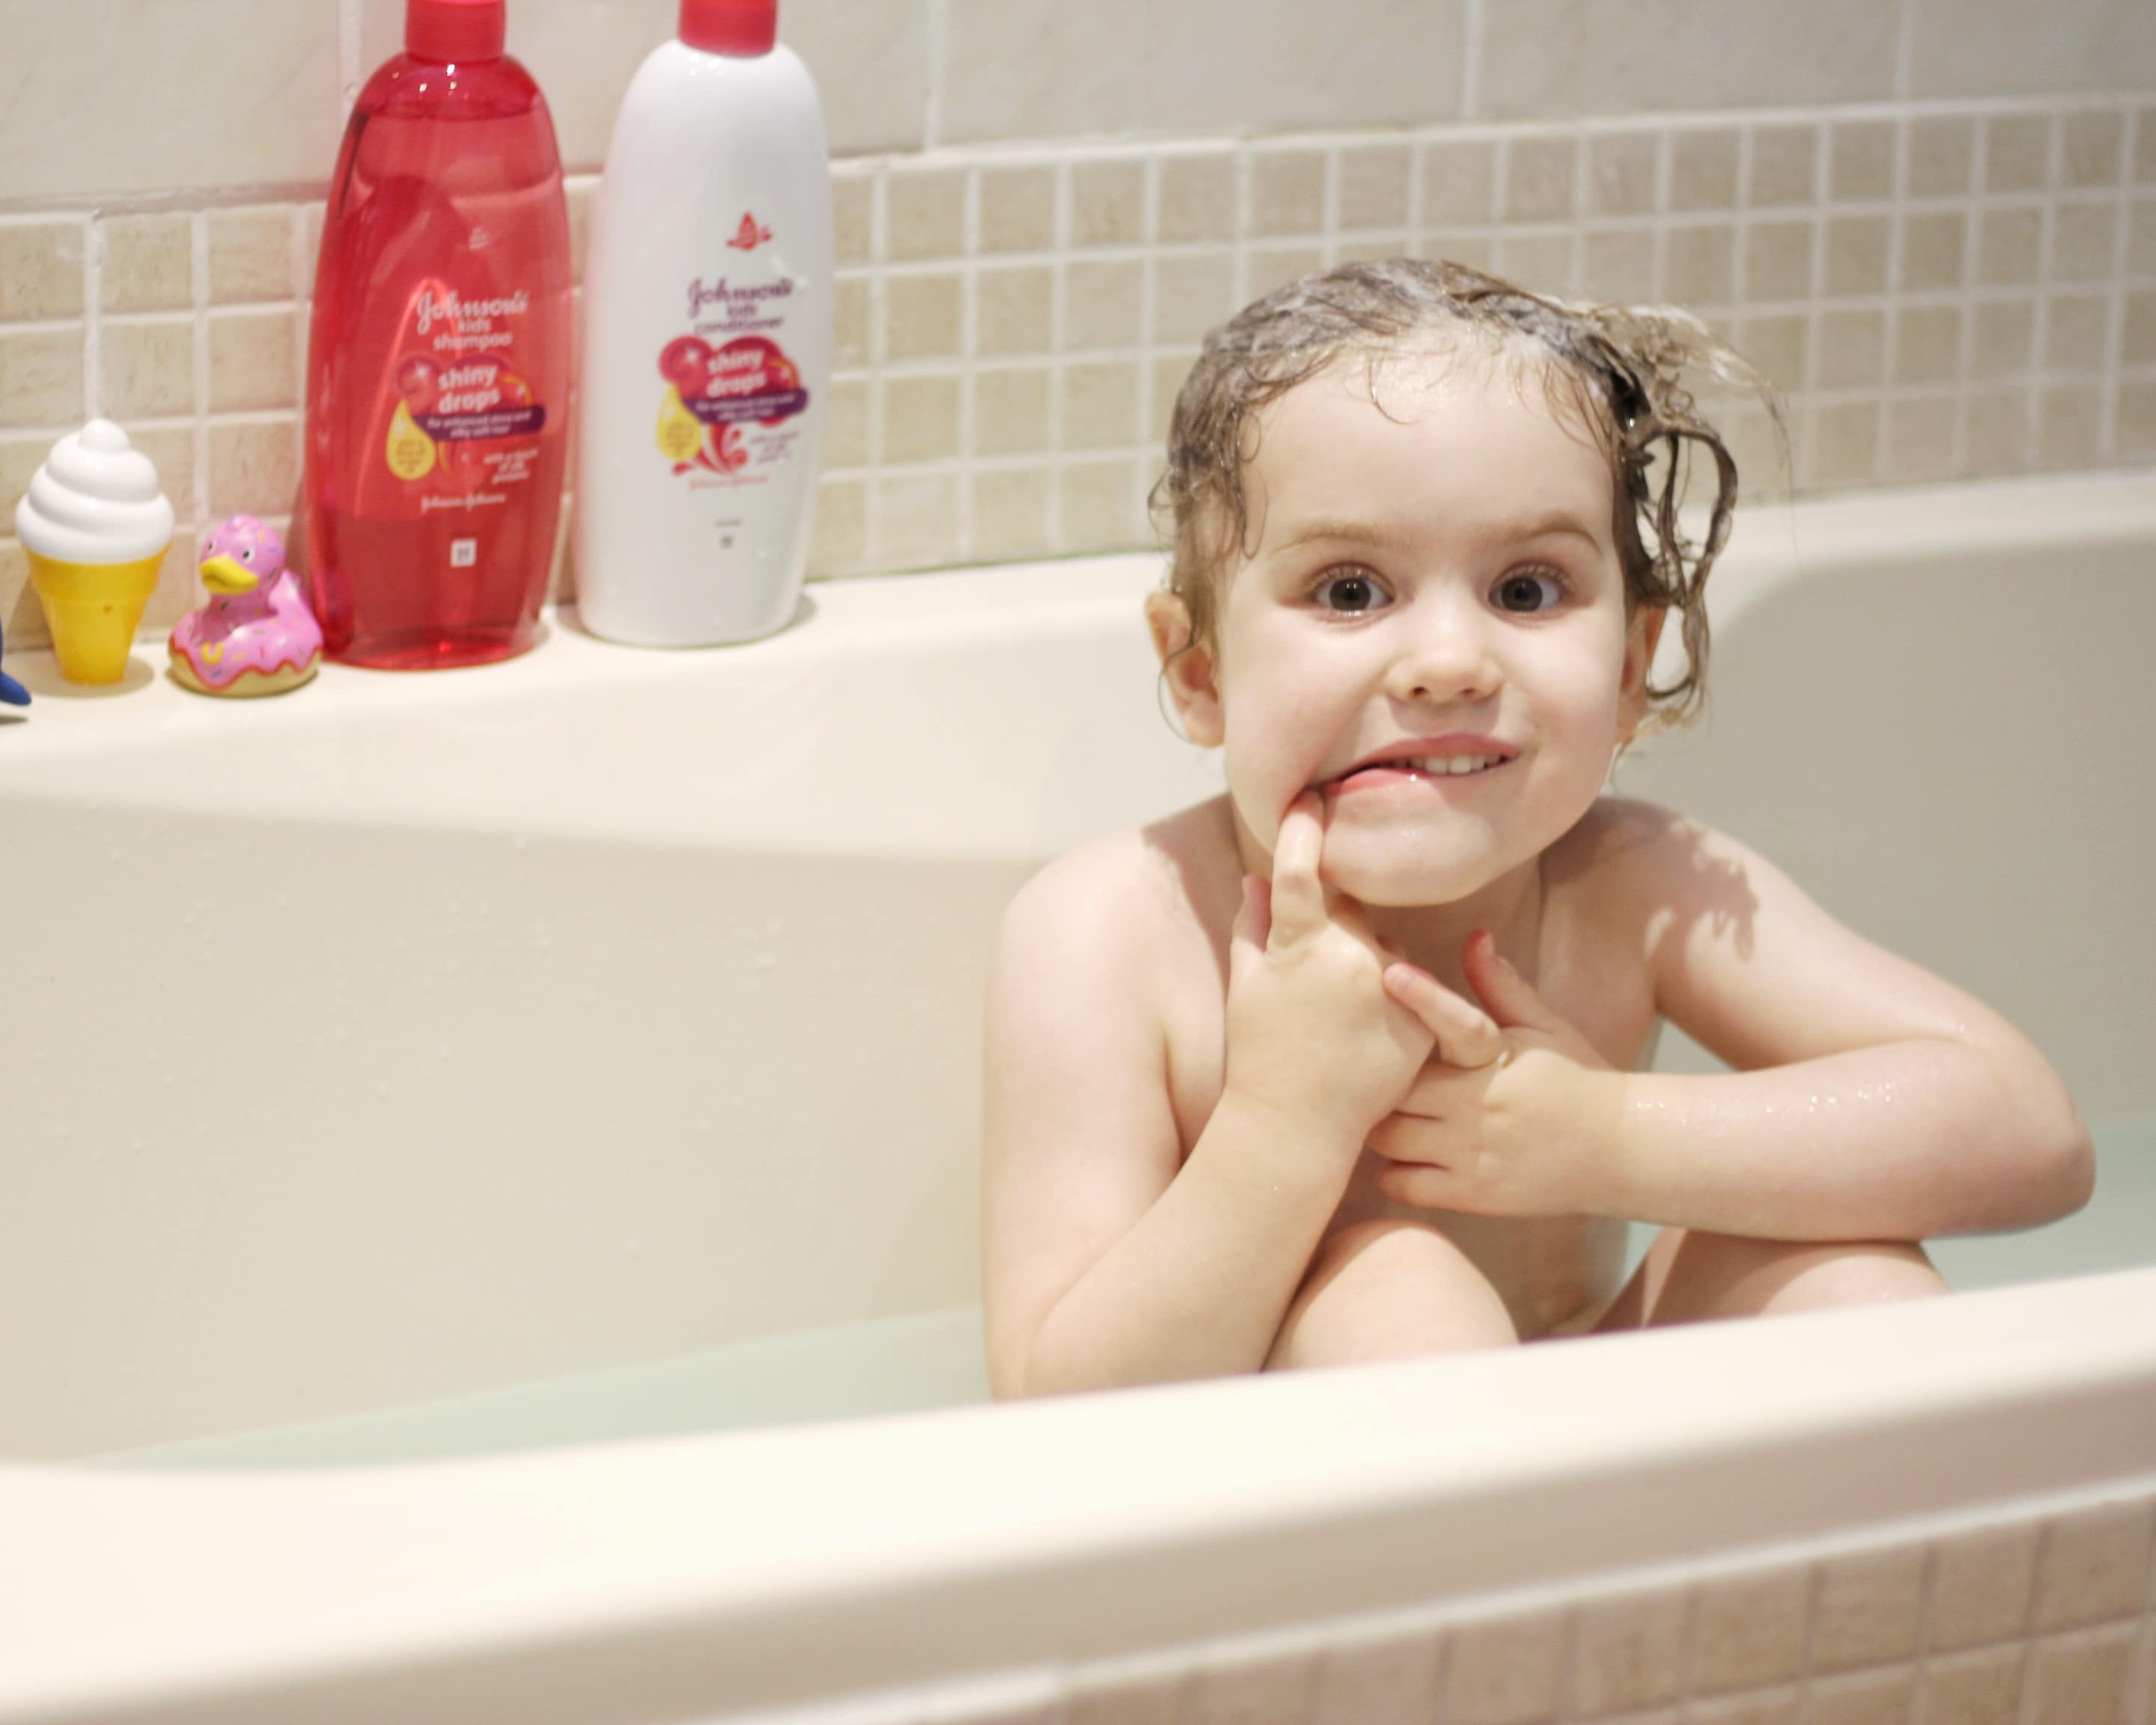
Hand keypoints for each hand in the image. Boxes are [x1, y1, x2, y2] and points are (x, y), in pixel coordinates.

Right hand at [1222, 794, 1457, 1143]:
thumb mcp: (1247, 986)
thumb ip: (1253, 926)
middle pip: (1353, 913)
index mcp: (1301, 943)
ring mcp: (1392, 988)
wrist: (1297, 1128)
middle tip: (1314, 986)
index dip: (1302, 831)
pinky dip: (1398, 1002)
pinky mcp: (1425, 1020)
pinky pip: (1416, 989)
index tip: (1309, 799)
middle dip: (1336, 930)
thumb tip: (1256, 878)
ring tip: (1339, 1023)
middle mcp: (1352, 956)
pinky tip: (1367, 1036)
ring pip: (1387, 950)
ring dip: (1370, 968)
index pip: (1300, 870)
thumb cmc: (1260, 1055)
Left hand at [1368, 930, 1622, 1215]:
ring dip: (1379, 1127)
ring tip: (1389, 1117)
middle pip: (1394, 1089)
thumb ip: (1501, 986)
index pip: (1457, 1021)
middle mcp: (1480, 1104)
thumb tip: (1475, 935)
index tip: (1392, 974)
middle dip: (1378, 1081)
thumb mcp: (1546, 1027)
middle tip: (1372, 1077)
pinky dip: (1394, 1172)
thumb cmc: (1577, 1079)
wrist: (1623, 1150)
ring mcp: (1474, 1153)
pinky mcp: (1474, 1195)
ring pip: (1387, 1138)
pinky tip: (1408, 1158)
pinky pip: (1403, 1184)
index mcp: (1496, 1057)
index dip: (1421, 997)